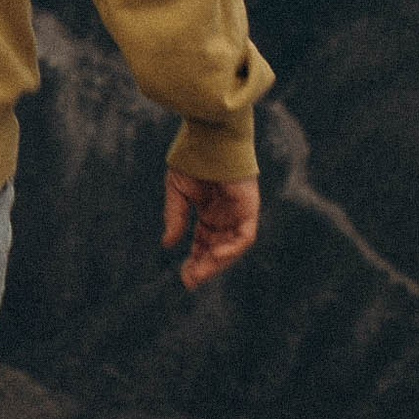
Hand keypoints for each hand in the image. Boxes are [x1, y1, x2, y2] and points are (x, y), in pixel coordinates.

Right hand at [165, 170, 259, 286]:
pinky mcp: (249, 209)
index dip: (195, 260)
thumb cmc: (194, 159)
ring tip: (198, 274)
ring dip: (216, 263)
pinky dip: (231, 249)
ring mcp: (239, 213)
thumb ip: (175, 218)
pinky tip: (214, 256)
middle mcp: (225, 215)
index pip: (204, 242)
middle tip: (189, 280)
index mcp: (209, 211)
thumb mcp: (178, 192)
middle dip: (204, 266)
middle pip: (217, 249)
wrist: (210, 137)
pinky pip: (244, 237)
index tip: (184, 276)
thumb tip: (168, 244)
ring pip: (231, 247)